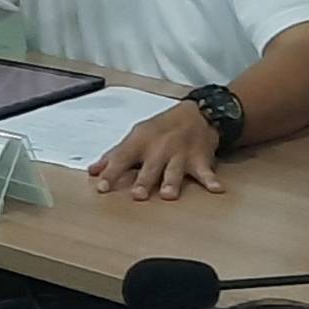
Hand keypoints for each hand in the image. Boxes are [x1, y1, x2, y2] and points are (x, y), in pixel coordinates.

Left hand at [89, 102, 223, 200]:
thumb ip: (114, 155)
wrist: (196, 114)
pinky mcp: (200, 159)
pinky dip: (211, 180)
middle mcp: (160, 148)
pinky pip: (206, 172)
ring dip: (172, 182)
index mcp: (141, 142)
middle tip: (137, 195)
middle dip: (144, 180)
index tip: (101, 187)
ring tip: (168, 195)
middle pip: (151, 167)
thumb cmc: (161, 129)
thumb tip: (92, 171)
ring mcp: (181, 154)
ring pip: (175, 170)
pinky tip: (216, 189)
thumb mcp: (136, 137)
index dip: (111, 172)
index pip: (122, 158)